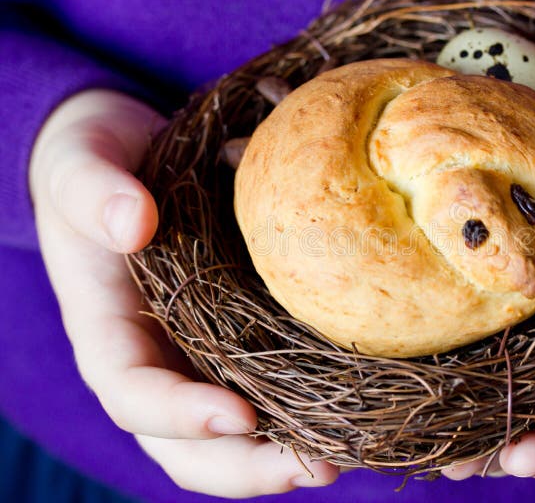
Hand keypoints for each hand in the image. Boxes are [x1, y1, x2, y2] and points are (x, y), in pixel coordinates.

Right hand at [29, 89, 339, 496]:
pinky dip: (306, 406)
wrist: (128, 162)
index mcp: (108, 332)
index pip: (133, 395)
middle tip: (314, 468)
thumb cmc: (96, 166)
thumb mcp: (81, 166)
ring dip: (284, 453)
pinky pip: (270, 384)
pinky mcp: (241, 335)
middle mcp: (157, 358)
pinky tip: (356, 405)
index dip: (180, 416)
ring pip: (234, 432)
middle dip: (246, 466)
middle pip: (189, 444)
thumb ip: (94, 191)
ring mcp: (200, 353)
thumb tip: (135, 224)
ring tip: (345, 455)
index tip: (239, 415)